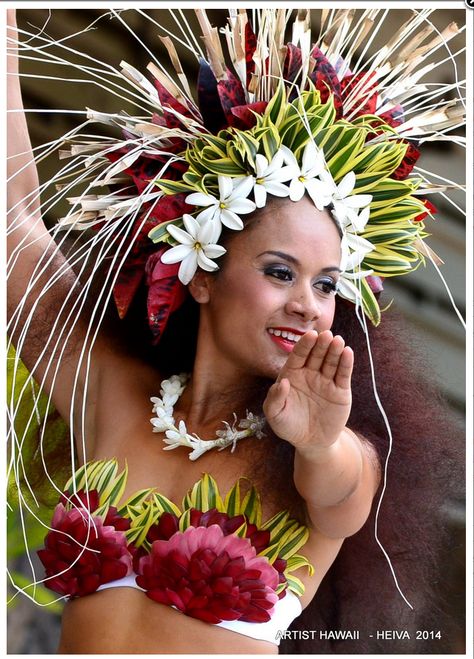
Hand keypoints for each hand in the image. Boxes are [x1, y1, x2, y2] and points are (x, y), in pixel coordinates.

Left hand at [263, 330, 352, 451]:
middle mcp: (310, 374)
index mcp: (293, 374)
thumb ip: (275, 399)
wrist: (311, 442)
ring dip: (335, 350)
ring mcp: (326, 381)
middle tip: (326, 334)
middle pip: (316, 355)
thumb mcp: (276, 415)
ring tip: (338, 340)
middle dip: (321, 344)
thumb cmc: (289, 426)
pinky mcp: (340, 390)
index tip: (310, 335)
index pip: (298, 355)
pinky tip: (348, 353)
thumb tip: (282, 383)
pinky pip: (343, 374)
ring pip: (331, 361)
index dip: (304, 345)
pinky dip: (346, 363)